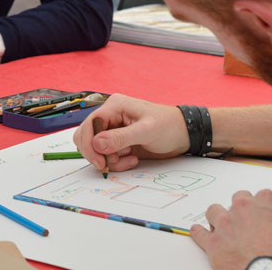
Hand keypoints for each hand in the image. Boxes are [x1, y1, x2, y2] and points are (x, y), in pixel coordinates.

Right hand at [73, 94, 188, 172]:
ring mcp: (114, 129)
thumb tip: (96, 144)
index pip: (89, 124)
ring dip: (109, 158)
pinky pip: (106, 154)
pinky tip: (132, 158)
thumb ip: (120, 137)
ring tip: (129, 158)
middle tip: (109, 164)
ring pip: (95, 147)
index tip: (100, 161)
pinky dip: (116, 161)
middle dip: (96, 153)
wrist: (185, 135)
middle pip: (87, 136)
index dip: (89, 144)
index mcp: (114, 106)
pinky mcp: (118, 141)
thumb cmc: (169, 126)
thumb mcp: (146, 131)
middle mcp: (111, 116)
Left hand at [190, 190, 271, 268]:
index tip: (266, 217)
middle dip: (242, 209)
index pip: (263, 196)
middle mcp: (242, 207)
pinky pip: (199, 233)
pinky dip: (199, 233)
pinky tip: (200, 233)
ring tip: (223, 227)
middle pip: (238, 199)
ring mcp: (225, 223)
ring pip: (214, 210)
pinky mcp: (213, 242)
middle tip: (247, 222)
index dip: (265, 208)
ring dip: (218, 218)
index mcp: (265, 202)